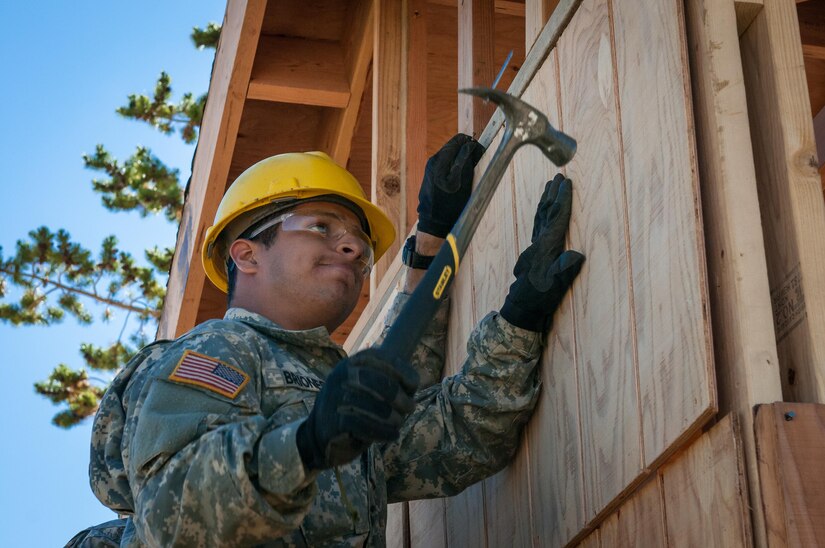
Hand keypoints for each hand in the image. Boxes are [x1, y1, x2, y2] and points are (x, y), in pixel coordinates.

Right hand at [296, 349, 418, 469]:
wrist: (318, 433)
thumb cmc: (355, 408)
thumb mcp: (369, 387)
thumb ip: (391, 381)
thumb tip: (413, 383)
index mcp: (355, 362)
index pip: (384, 359)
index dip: (404, 372)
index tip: (413, 387)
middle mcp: (342, 375)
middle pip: (378, 381)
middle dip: (398, 396)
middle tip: (409, 408)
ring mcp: (335, 397)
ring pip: (370, 404)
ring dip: (391, 416)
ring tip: (399, 423)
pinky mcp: (332, 421)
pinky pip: (360, 424)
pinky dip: (382, 431)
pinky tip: (392, 435)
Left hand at [417, 133, 484, 237]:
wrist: (434, 221)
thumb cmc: (451, 205)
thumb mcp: (464, 184)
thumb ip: (467, 161)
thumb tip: (473, 145)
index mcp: (441, 163)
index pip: (459, 141)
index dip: (473, 145)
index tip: (481, 154)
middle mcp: (433, 161)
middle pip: (453, 144)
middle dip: (466, 149)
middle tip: (476, 160)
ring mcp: (430, 165)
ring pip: (450, 151)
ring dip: (460, 155)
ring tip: (468, 169)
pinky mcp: (429, 170)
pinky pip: (445, 159)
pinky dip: (454, 161)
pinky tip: (459, 174)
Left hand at [500, 174, 584, 332]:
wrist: (521, 310)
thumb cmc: (539, 301)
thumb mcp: (553, 289)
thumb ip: (564, 272)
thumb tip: (577, 255)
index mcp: (545, 249)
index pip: (556, 219)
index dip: (563, 201)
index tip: (567, 183)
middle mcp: (538, 244)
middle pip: (546, 213)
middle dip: (553, 194)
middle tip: (558, 176)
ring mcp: (534, 248)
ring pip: (540, 217)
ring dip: (546, 200)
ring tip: (550, 185)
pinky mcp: (533, 253)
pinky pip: (538, 226)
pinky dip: (542, 213)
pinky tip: (543, 209)